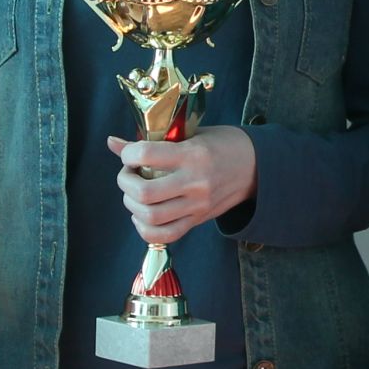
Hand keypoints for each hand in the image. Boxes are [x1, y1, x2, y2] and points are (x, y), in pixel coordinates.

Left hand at [108, 126, 256, 244]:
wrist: (256, 166)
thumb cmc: (222, 144)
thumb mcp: (191, 133)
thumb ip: (152, 141)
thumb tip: (112, 143)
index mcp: (193, 154)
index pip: (146, 155)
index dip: (128, 154)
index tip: (129, 153)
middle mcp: (195, 182)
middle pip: (145, 193)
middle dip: (125, 182)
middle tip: (128, 174)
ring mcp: (198, 205)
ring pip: (151, 217)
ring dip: (132, 205)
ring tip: (134, 193)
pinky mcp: (199, 220)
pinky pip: (165, 235)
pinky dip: (145, 228)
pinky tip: (143, 214)